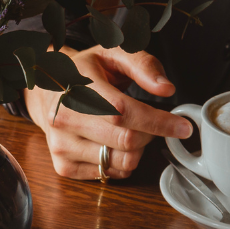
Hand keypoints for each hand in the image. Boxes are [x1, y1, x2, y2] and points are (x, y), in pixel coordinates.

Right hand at [25, 45, 191, 179]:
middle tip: (151, 122)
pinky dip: (121, 163)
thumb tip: (166, 88)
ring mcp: (61, 145)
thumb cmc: (84, 72)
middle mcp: (64, 119)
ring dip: (137, 150)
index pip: (123, 112)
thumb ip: (143, 65)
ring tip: (129, 131)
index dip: (158, 122)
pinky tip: (113, 144)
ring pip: (121, 162)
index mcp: (76, 88)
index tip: (182, 126)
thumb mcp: (112, 54)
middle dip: (150, 134)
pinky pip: (109, 174)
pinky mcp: (63, 166)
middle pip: (126, 141)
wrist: (46, 91)